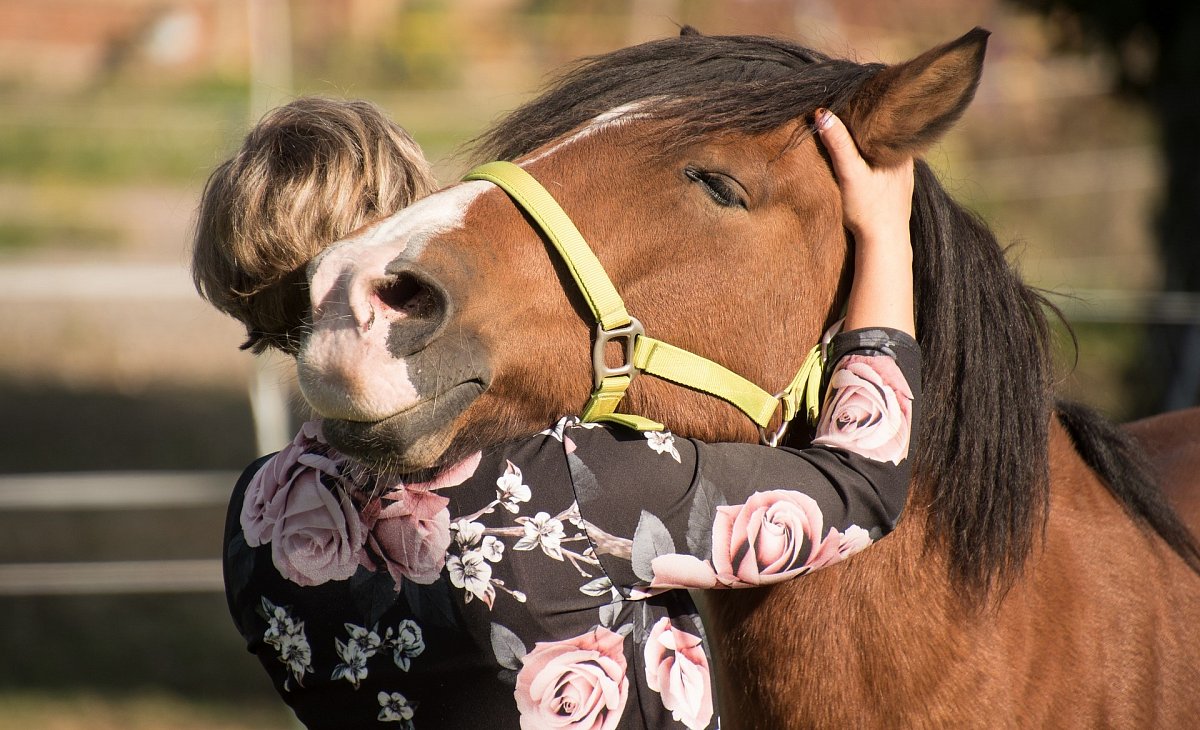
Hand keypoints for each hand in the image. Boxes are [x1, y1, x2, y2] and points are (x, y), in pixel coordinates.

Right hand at [814, 109, 913, 245]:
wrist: (884, 243)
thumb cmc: (869, 210)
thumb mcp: (850, 173)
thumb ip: (838, 144)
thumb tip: (822, 113)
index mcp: (900, 148)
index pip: (885, 117)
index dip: (866, 106)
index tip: (848, 98)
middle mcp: (907, 158)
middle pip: (884, 132)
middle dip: (866, 123)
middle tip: (844, 109)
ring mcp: (904, 173)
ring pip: (884, 148)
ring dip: (869, 140)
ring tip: (849, 128)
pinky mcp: (898, 186)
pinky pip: (884, 163)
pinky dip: (872, 157)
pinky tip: (861, 158)